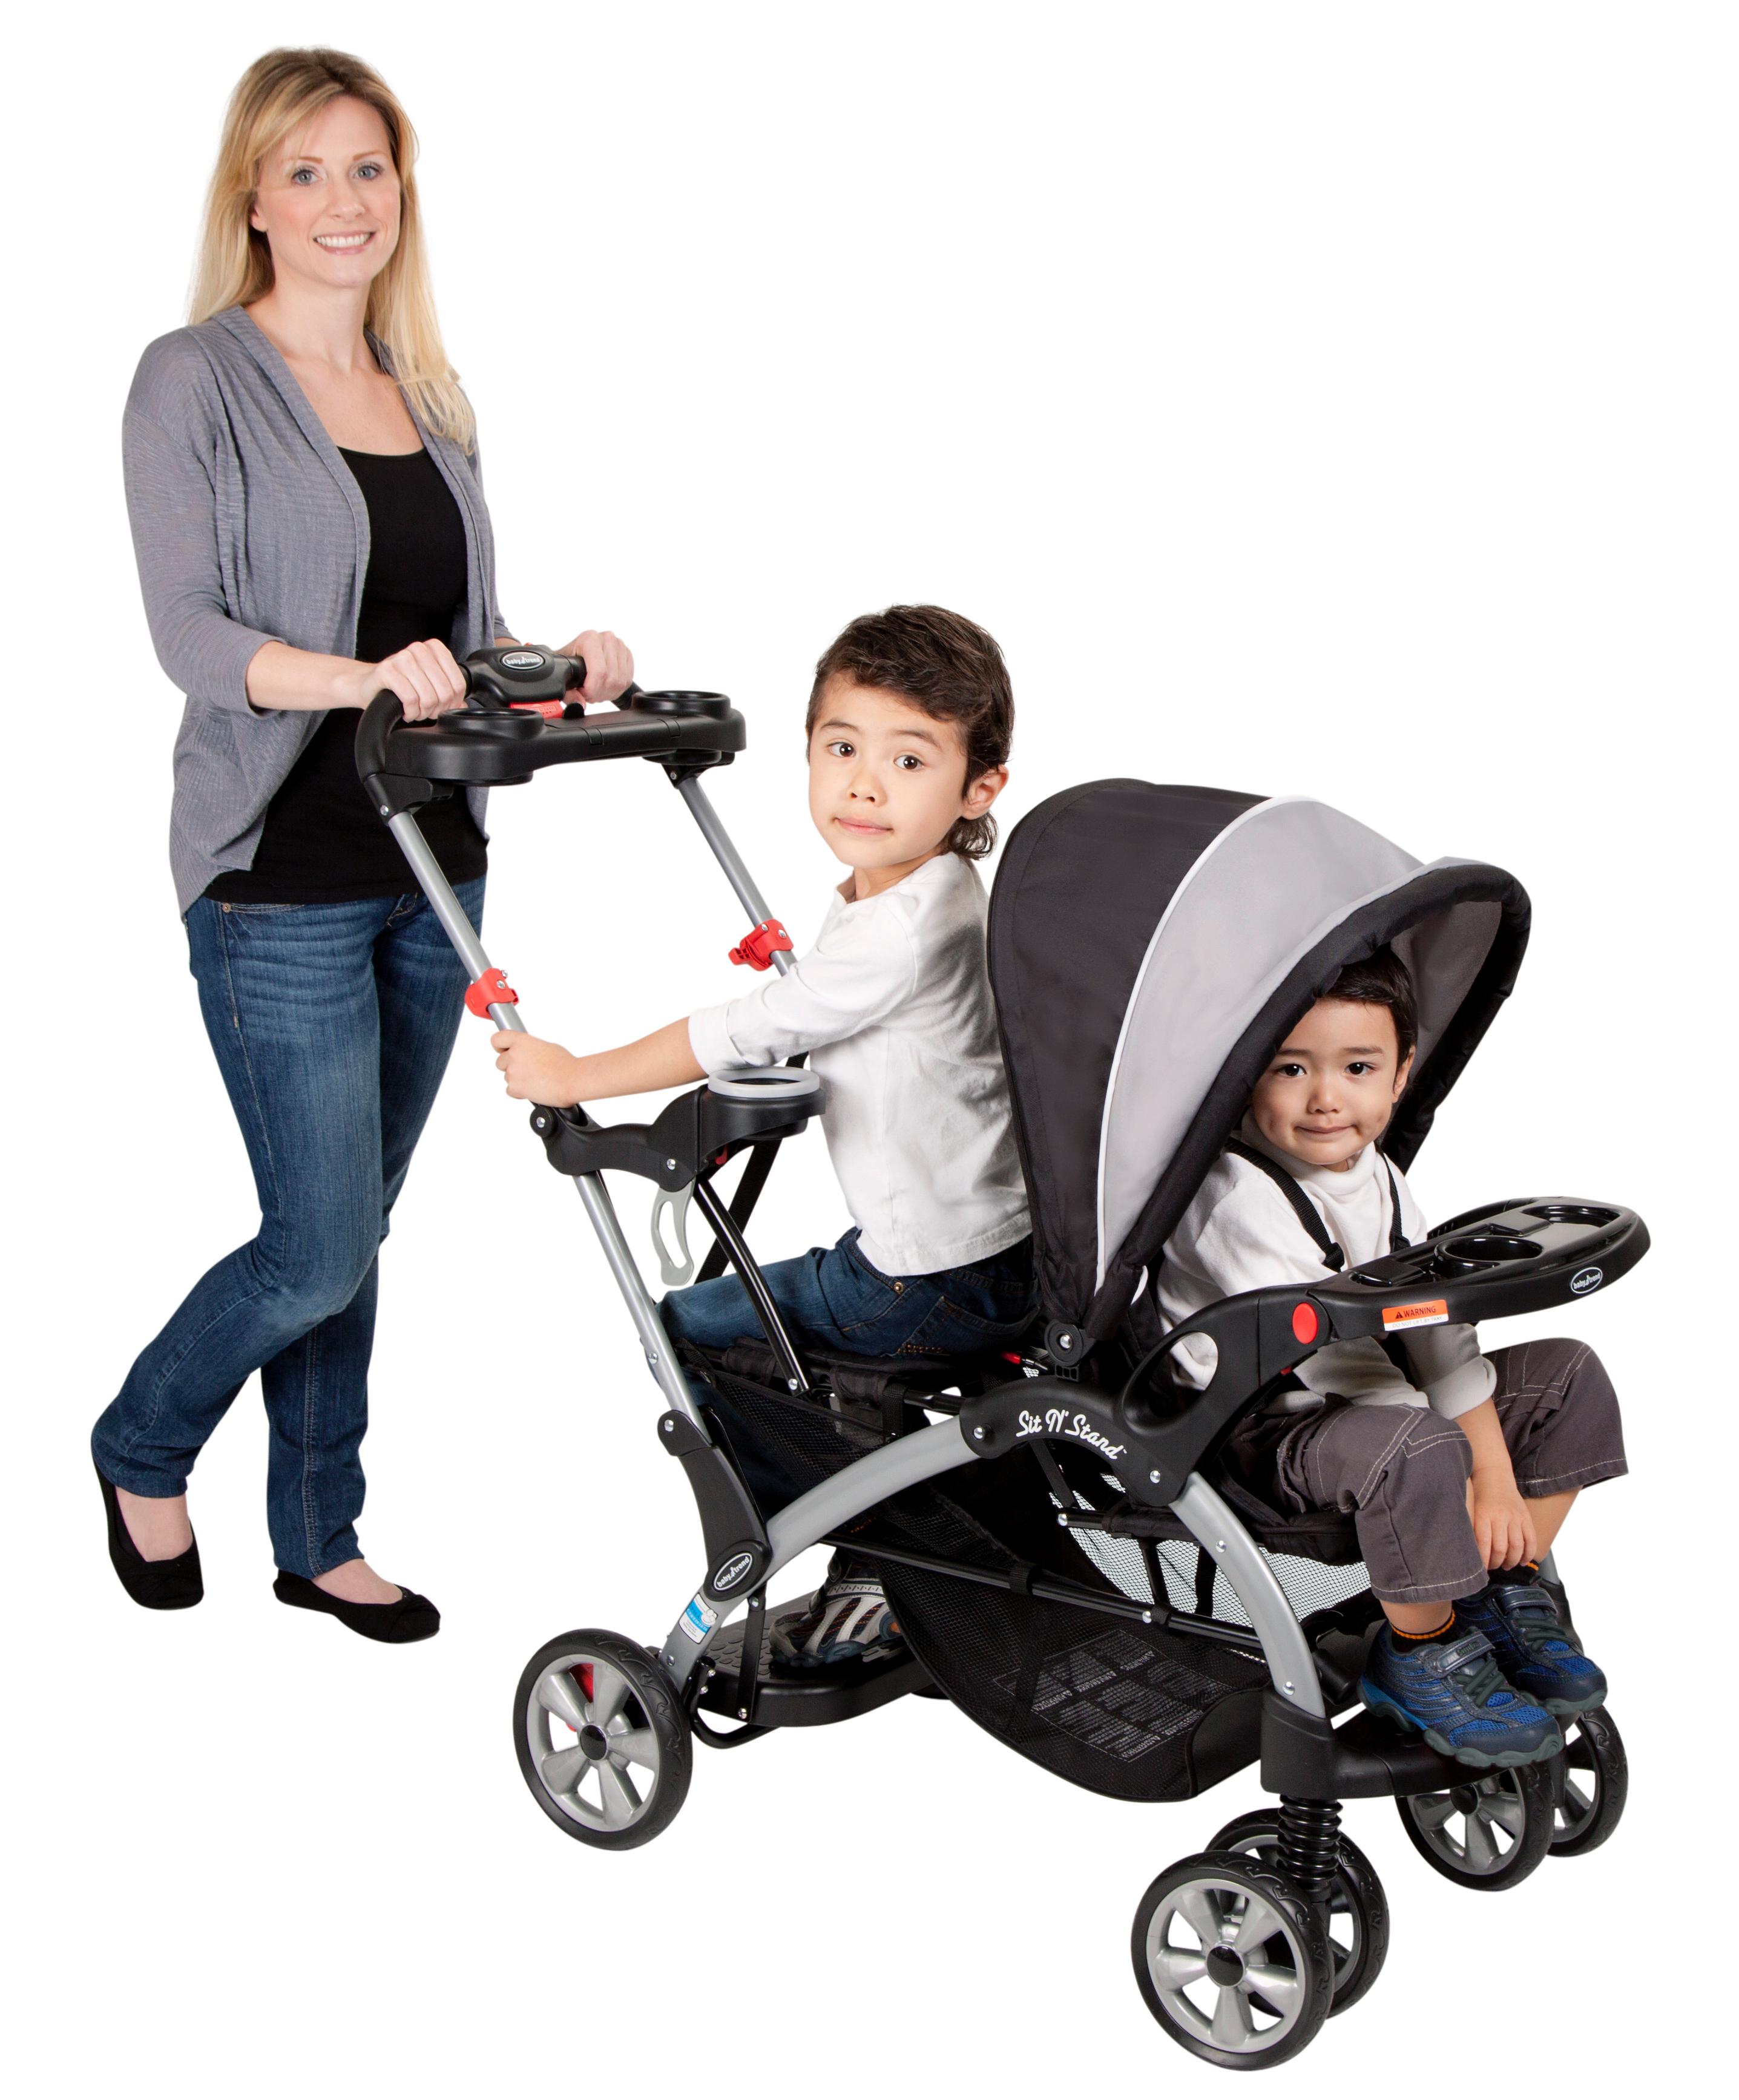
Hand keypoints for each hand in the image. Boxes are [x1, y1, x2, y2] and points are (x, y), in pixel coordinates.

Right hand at [349, 638, 469, 718]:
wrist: (368, 684)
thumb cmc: (400, 684)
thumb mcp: (427, 684)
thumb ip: (447, 692)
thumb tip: (464, 707)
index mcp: (434, 649)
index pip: (458, 683)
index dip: (453, 703)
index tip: (442, 708)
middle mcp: (419, 649)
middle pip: (444, 692)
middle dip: (437, 709)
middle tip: (426, 712)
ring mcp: (402, 658)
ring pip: (428, 697)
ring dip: (422, 713)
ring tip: (415, 712)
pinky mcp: (387, 670)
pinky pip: (410, 699)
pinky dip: (410, 712)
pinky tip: (406, 711)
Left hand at [491, 1030, 585, 1104]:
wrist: (572, 1079)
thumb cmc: (565, 1064)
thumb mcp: (547, 1047)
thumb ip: (530, 1048)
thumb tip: (527, 1054)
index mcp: (522, 1041)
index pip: (497, 1039)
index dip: (499, 1046)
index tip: (503, 1050)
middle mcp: (513, 1055)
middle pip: (500, 1062)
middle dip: (511, 1066)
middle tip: (528, 1070)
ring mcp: (512, 1072)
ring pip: (507, 1077)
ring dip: (517, 1079)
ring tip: (536, 1080)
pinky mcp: (514, 1088)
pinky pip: (510, 1090)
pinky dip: (520, 1092)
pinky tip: (534, 1089)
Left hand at [557, 628, 634, 704]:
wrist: (576, 652)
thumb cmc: (569, 660)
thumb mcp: (563, 676)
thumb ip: (568, 693)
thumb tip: (579, 703)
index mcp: (590, 639)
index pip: (599, 672)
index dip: (592, 690)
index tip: (583, 694)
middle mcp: (607, 639)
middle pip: (611, 679)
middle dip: (599, 693)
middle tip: (588, 694)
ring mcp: (619, 646)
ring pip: (621, 682)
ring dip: (608, 692)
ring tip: (596, 690)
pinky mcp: (628, 655)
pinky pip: (627, 680)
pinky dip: (617, 689)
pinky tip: (605, 687)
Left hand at [1467, 1467, 1537, 1570]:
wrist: (1494, 1476)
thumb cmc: (1479, 1496)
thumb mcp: (1471, 1510)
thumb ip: (1472, 1529)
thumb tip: (1470, 1553)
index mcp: (1483, 1515)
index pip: (1484, 1543)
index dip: (1484, 1560)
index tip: (1481, 1569)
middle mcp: (1500, 1516)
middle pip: (1501, 1548)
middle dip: (1497, 1563)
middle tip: (1494, 1567)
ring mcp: (1515, 1516)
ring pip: (1517, 1546)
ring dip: (1512, 1561)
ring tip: (1507, 1566)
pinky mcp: (1526, 1517)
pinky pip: (1531, 1539)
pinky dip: (1529, 1553)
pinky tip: (1523, 1560)